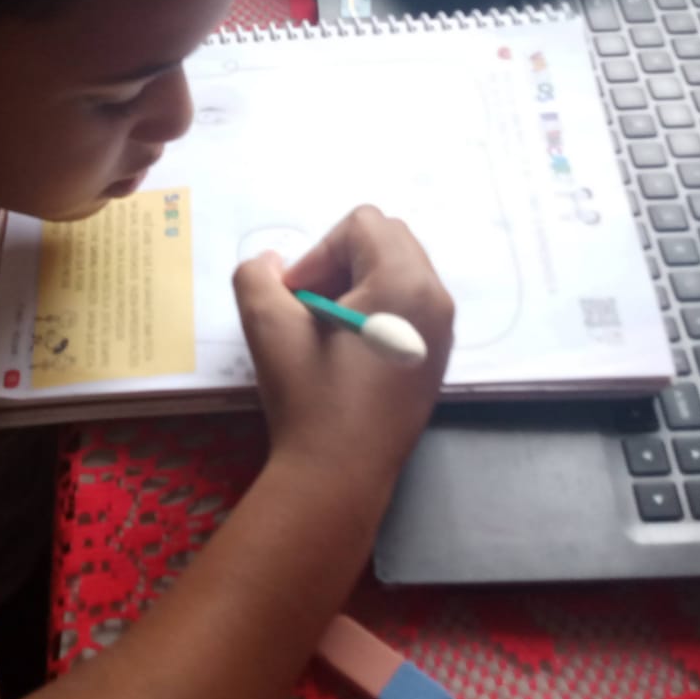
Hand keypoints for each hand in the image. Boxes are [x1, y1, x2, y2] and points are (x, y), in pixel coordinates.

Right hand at [232, 206, 453, 490]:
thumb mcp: (266, 325)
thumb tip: (272, 264)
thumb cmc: (309, 395)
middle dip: (341, 262)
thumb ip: (256, 275)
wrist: (339, 474)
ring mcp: (443, 331)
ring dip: (357, 286)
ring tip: (325, 331)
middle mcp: (435, 298)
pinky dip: (375, 311)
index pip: (362, 224)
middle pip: (388, 240)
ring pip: (399, 272)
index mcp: (405, 280)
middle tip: (310, 308)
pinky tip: (347, 353)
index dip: (319, 252)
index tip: (297, 300)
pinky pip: (408, 306)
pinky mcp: (437, 358)